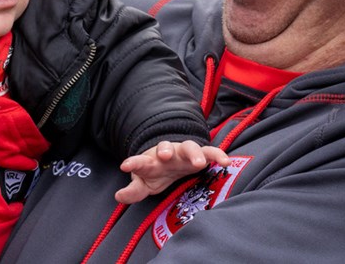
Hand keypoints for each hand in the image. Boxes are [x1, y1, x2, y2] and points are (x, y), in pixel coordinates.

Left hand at [114, 140, 229, 204]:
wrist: (170, 159)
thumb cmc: (156, 173)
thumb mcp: (143, 184)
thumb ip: (133, 192)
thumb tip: (119, 197)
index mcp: (150, 161)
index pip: (140, 162)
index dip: (133, 163)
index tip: (125, 165)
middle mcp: (167, 153)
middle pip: (166, 148)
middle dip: (165, 150)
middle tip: (165, 156)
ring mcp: (184, 152)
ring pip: (189, 147)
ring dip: (193, 153)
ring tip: (199, 163)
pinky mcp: (200, 155)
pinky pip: (210, 152)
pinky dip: (218, 155)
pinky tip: (225, 162)